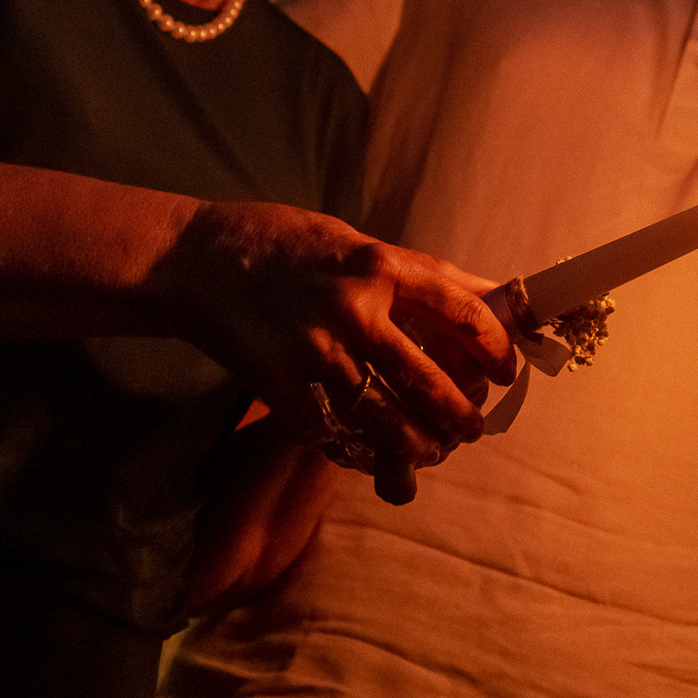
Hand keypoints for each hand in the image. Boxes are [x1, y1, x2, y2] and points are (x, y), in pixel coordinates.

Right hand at [161, 200, 513, 502]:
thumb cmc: (282, 244)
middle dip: (460, 414)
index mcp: (379, 265)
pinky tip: (369, 457)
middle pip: (428, 379)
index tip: (505, 371)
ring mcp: (312, 349)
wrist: (193, 259)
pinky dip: (353, 452)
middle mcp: (352, 307)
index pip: (461, 311)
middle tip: (472, 428)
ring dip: (416, 444)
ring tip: (431, 451)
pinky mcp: (276, 382)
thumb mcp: (356, 240)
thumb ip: (418, 273)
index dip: (494, 347)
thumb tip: (489, 294)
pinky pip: (327, 432)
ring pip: (384, 417)